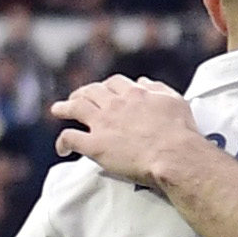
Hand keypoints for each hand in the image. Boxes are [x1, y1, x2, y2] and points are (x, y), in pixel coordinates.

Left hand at [52, 74, 208, 191]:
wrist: (174, 154)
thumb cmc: (179, 131)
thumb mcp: (174, 101)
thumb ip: (157, 88)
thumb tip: (143, 82)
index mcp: (134, 94)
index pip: (114, 84)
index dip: (106, 87)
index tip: (104, 91)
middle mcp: (115, 105)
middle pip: (91, 92)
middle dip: (82, 93)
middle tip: (76, 98)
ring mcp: (103, 124)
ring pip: (76, 108)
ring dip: (65, 107)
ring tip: (58, 109)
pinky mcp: (95, 145)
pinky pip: (71, 138)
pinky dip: (63, 142)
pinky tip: (62, 148)